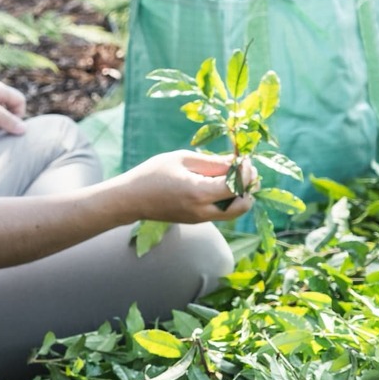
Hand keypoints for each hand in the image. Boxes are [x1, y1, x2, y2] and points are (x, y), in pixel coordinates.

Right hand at [118, 150, 256, 222]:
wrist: (130, 199)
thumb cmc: (152, 174)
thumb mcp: (182, 159)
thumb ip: (212, 162)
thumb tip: (236, 162)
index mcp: (199, 192)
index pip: (237, 186)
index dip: (246, 171)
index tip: (243, 159)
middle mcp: (203, 210)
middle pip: (243, 206)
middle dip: (248, 188)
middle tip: (244, 171)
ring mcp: (200, 219)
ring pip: (234, 212)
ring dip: (239, 195)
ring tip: (232, 177)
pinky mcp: (196, 221)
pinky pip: (222, 212)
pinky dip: (227, 200)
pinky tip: (218, 184)